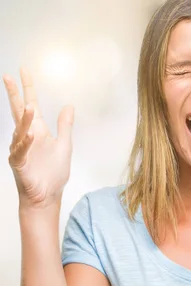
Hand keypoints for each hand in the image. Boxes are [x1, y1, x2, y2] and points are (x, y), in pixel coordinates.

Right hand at [4, 68, 73, 208]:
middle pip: (18, 112)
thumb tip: (69, 105)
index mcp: (38, 131)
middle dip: (13, 95)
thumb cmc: (54, 172)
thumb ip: (65, 125)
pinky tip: (29, 134)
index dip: (27, 89)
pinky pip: (20, 151)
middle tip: (8, 77)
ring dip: (25, 118)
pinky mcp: (19, 163)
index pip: (31, 105)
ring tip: (31, 106)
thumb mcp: (64, 144)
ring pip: (20, 130)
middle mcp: (26, 137)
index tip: (23, 72)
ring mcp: (20, 149)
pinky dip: (24, 142)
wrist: (49, 195)